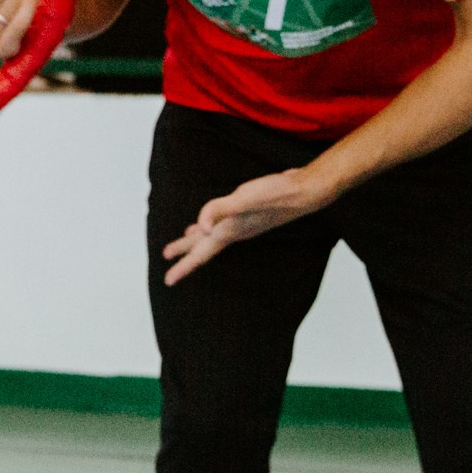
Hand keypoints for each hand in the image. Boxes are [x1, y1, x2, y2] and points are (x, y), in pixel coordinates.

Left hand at [160, 168, 335, 285]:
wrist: (305, 191)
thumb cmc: (276, 194)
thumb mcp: (245, 199)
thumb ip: (220, 211)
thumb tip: (202, 227)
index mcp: (230, 231)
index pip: (201, 253)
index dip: (183, 265)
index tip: (168, 281)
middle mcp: (235, 230)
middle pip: (203, 246)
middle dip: (184, 252)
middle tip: (166, 258)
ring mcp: (244, 223)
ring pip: (213, 235)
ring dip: (197, 239)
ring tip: (184, 238)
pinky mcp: (250, 212)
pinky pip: (224, 222)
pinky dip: (212, 223)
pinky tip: (213, 220)